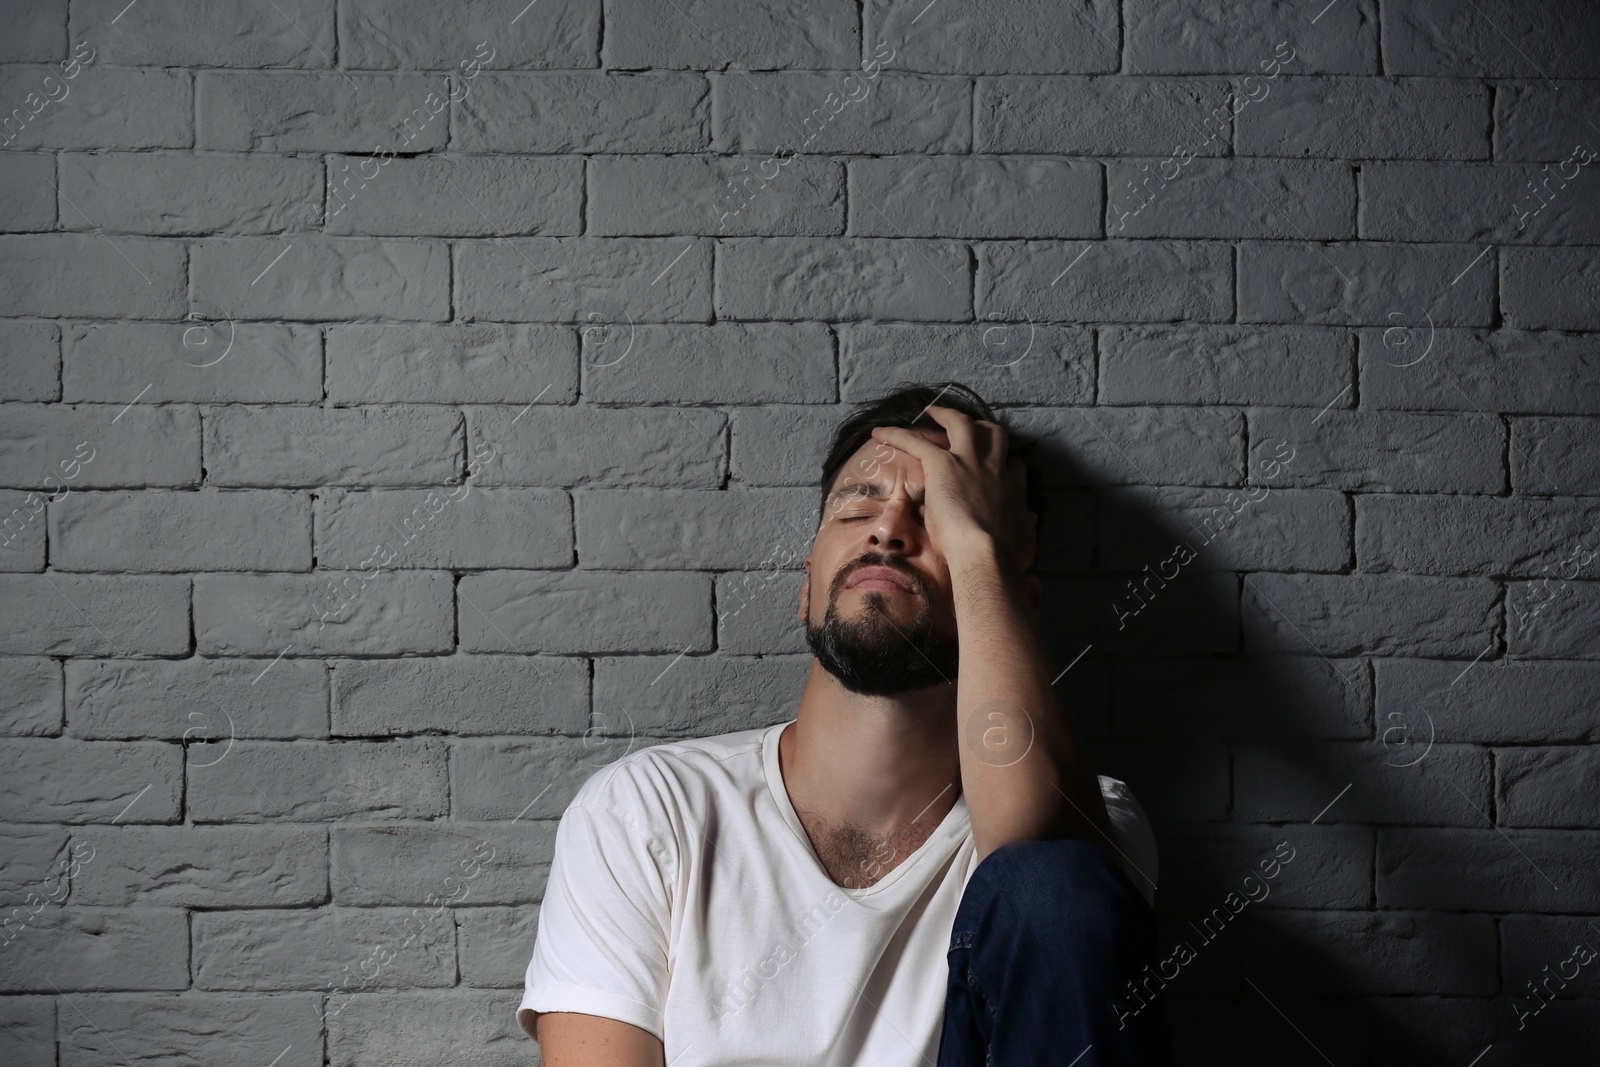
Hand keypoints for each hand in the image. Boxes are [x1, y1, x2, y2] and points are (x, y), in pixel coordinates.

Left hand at [869, 406, 1036, 570]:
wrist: (985, 554)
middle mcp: (994, 468)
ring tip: (930, 411)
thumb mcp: (1025, 539)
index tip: (997, 468)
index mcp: (1013, 488)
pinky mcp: (943, 465)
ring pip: (960, 424)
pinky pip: (916, 441)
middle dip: (981, 427)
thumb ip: (1024, 526)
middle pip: (993, 434)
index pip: (1012, 466)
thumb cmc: (1005, 556)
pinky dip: (897, 434)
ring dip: (944, 415)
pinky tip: (880, 433)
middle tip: (968, 425)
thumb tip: (1029, 521)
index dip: (1004, 463)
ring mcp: (969, 462)